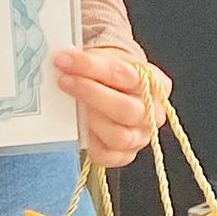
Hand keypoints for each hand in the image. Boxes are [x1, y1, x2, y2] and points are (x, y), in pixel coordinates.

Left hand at [52, 43, 171, 171]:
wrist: (115, 91)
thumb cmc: (110, 77)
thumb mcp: (105, 60)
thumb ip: (89, 62)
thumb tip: (62, 62)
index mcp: (153, 82)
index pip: (123, 74)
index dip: (90, 67)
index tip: (64, 60)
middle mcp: (153, 112)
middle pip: (126, 109)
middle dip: (90, 95)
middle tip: (64, 81)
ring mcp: (141, 136)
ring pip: (119, 136)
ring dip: (90, 120)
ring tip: (72, 106)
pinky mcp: (126, 155)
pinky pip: (107, 155)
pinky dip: (90, 143)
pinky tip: (79, 127)